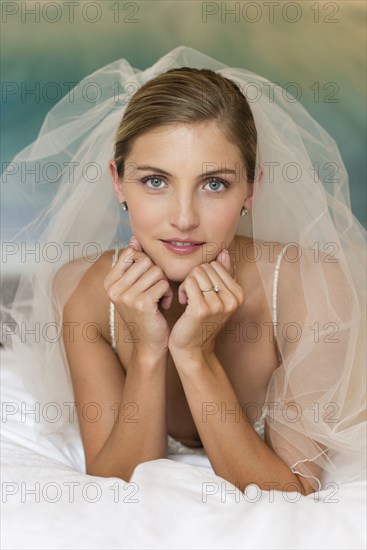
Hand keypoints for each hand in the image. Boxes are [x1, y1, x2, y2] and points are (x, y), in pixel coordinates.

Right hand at [103, 235, 172, 359]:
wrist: (149, 342)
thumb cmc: (145, 312)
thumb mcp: (134, 287)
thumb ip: (133, 263)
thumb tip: (134, 239)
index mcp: (109, 282)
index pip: (130, 254)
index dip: (144, 264)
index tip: (145, 281)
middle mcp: (114, 289)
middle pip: (145, 261)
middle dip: (156, 274)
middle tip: (154, 291)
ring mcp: (126, 296)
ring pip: (156, 272)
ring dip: (162, 285)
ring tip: (158, 298)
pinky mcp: (142, 303)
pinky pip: (163, 284)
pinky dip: (168, 294)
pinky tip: (163, 305)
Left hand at [168, 248, 243, 359]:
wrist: (193, 348)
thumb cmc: (202, 321)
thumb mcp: (218, 296)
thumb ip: (223, 274)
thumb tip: (224, 251)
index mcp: (239, 294)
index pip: (216, 264)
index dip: (205, 275)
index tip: (203, 292)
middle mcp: (232, 299)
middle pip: (205, 267)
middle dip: (195, 279)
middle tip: (195, 297)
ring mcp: (218, 305)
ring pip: (195, 273)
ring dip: (187, 285)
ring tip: (190, 301)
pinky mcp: (201, 309)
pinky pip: (188, 283)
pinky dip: (182, 291)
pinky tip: (184, 304)